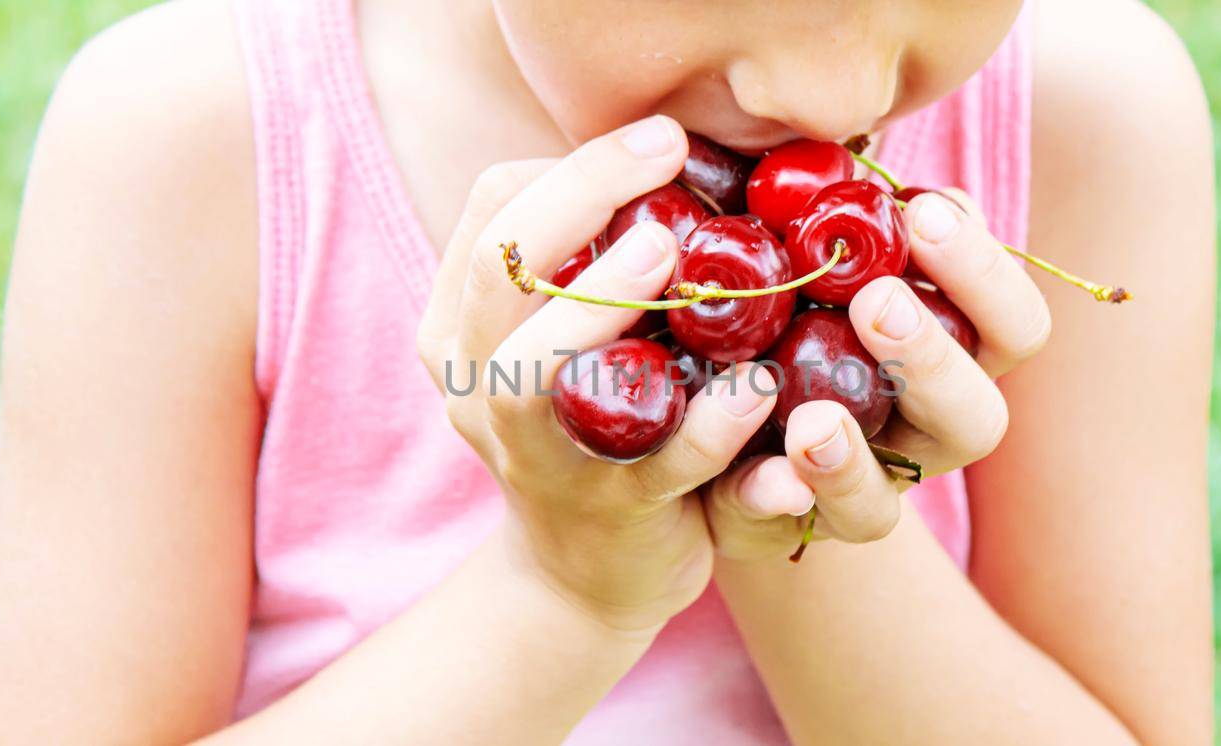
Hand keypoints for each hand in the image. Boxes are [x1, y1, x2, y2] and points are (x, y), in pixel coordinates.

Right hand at [416, 116, 776, 630]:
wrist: (585, 577)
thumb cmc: (592, 421)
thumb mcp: (561, 335)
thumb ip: (585, 258)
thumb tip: (671, 154)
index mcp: (462, 326)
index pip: (491, 212)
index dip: (572, 165)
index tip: (659, 138)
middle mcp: (479, 385)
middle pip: (501, 270)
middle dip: (580, 197)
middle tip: (666, 153)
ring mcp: (536, 453)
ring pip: (535, 372)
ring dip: (601, 302)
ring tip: (669, 252)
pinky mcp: (611, 508)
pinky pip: (656, 460)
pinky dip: (708, 420)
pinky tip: (757, 381)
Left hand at [704, 188, 1051, 560]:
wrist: (704, 400)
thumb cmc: (777, 294)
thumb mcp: (804, 250)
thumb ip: (837, 214)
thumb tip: (849, 163)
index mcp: (949, 353)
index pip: (1011, 325)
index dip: (984, 274)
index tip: (927, 213)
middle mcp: (921, 430)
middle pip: (978, 418)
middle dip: (933, 358)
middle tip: (877, 302)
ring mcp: (861, 489)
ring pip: (890, 502)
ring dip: (854, 455)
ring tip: (811, 417)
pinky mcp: (787, 525)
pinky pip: (793, 531)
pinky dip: (780, 499)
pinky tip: (763, 468)